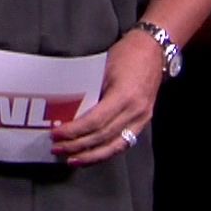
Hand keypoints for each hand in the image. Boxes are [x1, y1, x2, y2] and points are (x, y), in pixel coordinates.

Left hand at [50, 29, 163, 165]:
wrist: (155, 50)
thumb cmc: (126, 54)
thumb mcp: (102, 68)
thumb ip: (90, 91)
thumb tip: (68, 110)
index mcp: (124, 96)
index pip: (96, 121)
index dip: (75, 131)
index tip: (56, 134)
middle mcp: (135, 111)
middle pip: (103, 137)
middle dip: (78, 146)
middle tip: (56, 149)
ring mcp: (142, 118)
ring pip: (116, 146)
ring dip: (92, 156)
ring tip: (72, 160)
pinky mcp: (144, 121)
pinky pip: (124, 142)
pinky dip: (106, 151)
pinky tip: (92, 155)